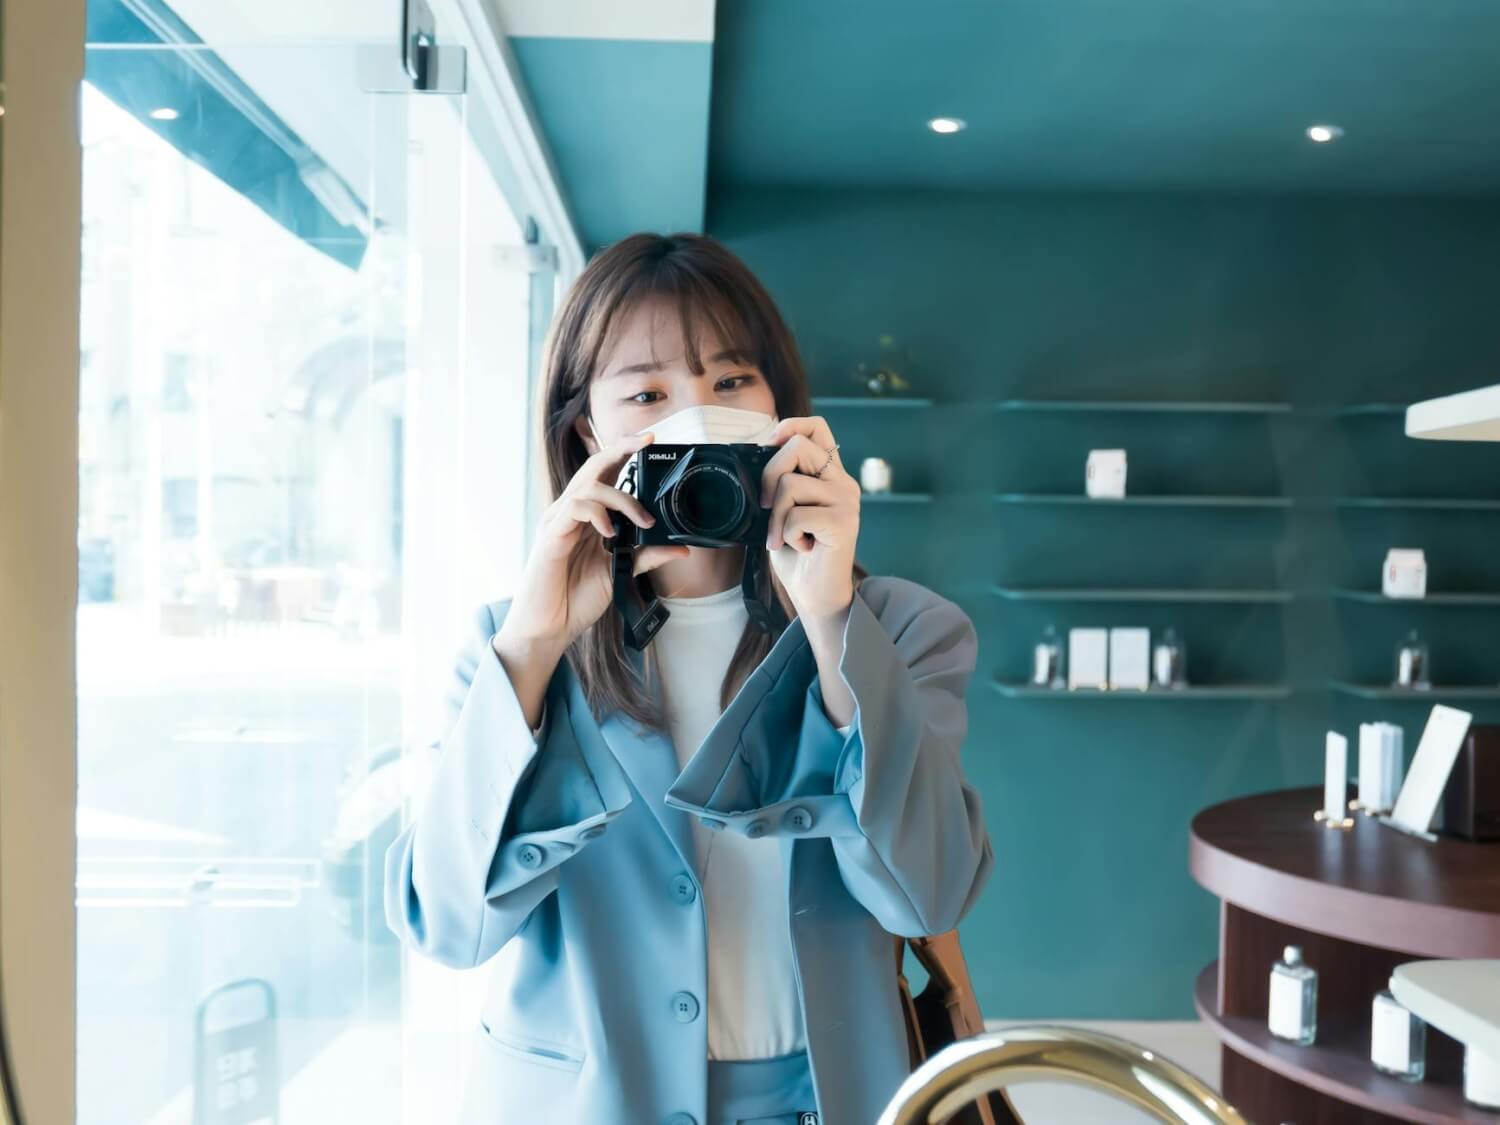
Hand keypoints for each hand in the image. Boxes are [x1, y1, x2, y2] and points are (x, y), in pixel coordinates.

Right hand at [500, 432, 689, 658]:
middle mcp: (570, 513)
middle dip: (620, 449)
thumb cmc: (575, 598)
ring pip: (589, 485)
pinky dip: (598, 514)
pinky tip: (611, 533)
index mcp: (586, 517)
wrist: (549, 627)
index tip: (650, 442)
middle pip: (593, 466)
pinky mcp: (551, 536)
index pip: (603, 474)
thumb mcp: (620, 573)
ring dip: (622, 498)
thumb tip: (681, 547)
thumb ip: (646, 556)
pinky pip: (575, 508)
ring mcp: (559, 522)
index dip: (623, 453)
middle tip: (647, 442)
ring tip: (642, 522)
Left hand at [759, 415, 858, 624]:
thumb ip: (781, 483)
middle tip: (766, 507)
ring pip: (791, 484)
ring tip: (784, 537)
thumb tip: (755, 459)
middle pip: (798, 446)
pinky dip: (788, 534)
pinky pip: (797, 515)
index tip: (770, 441)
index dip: (792, 423)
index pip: (817, 428)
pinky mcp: (843, 522)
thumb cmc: (797, 553)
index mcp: (829, 475)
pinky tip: (801, 547)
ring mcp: (846, 501)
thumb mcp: (783, 510)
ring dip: (776, 517)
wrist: (816, 593)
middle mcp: (842, 482)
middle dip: (769, 474)